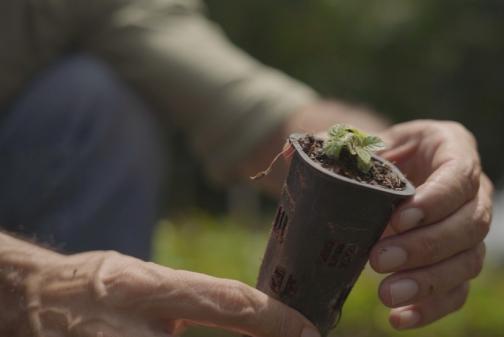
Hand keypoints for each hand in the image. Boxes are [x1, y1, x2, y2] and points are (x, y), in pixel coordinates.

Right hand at [16, 250, 318, 336]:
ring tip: (222, 330)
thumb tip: (244, 315)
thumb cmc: (97, 283)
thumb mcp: (149, 281)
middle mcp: (141, 325)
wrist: (34, 301)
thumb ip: (194, 300)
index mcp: (153, 289)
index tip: (310, 331)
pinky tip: (172, 334)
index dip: (277, 320)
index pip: (232, 302)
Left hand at [369, 120, 492, 329]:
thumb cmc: (377, 153)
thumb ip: (351, 149)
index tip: (398, 219)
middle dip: (425, 246)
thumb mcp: (368, 141)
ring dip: (428, 281)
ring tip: (387, 294)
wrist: (386, 173)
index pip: (459, 176)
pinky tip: (399, 318)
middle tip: (379, 259)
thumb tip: (304, 156)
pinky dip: (431, 308)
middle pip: (470, 224)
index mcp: (454, 147)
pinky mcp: (461, 261)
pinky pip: (458, 290)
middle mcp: (475, 190)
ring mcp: (472, 229)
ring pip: (469, 261)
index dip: (435, 201)